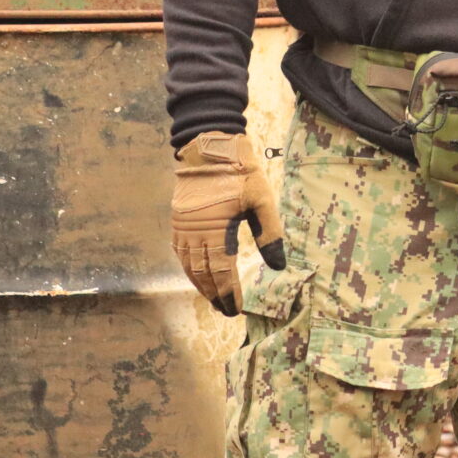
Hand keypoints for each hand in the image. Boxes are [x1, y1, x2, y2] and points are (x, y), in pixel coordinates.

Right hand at [172, 131, 286, 316]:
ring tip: (213, 299)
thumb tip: (278, 266)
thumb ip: (270, 234)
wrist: (209, 146)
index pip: (222, 272)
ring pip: (189, 266)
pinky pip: (180, 253)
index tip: (235, 310)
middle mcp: (195, 234)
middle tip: (226, 311)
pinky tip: (197, 275)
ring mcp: (183, 228)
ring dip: (201, 285)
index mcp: (216, 230)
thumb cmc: (239, 171)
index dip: (228, 293)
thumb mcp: (261, 200)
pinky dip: (189, 268)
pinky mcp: (178, 220)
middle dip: (215, 295)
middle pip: (204, 274)